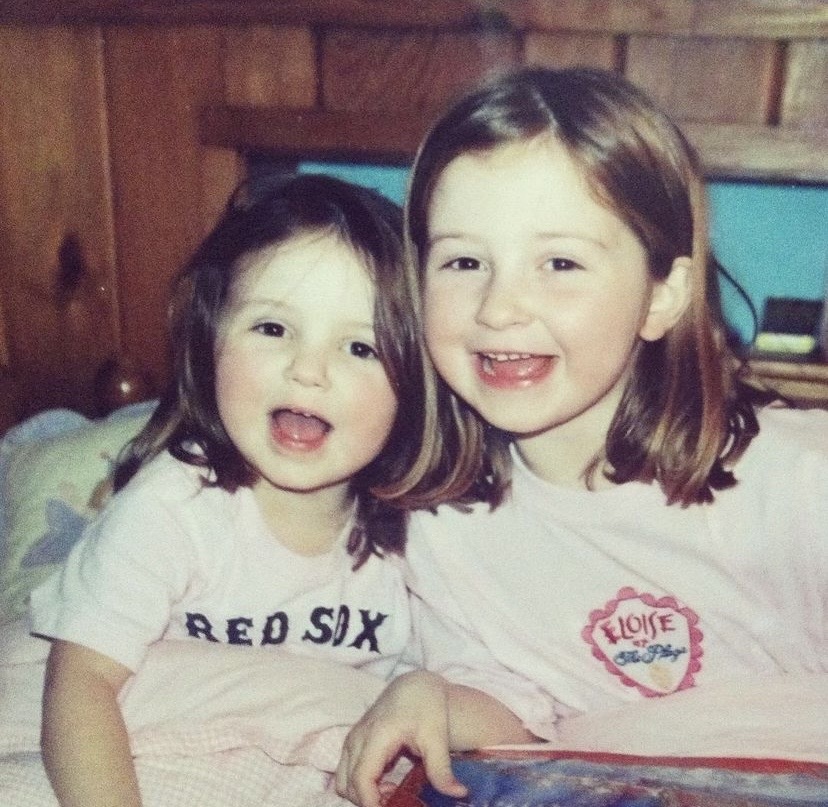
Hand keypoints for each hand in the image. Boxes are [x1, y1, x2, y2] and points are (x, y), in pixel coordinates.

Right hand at [335, 671, 466, 806]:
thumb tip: (459, 793)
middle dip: (368, 801)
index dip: (371, 804)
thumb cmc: (426, 706)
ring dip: (362, 794)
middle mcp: (358, 738)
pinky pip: (346, 772)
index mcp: (377, 736)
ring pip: (343, 780)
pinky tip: (386, 782)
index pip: (361, 779)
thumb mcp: (437, 737)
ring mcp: (353, 738)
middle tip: (395, 802)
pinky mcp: (354, 740)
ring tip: (391, 793)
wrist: (416, 684)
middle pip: (348, 785)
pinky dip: (361, 784)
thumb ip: (442, 769)